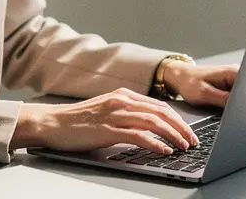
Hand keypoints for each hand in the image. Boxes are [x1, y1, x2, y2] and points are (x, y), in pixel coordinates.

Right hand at [9, 88, 198, 153]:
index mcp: (124, 95)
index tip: (188, 131)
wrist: (52, 123)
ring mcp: (115, 114)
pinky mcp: (108, 130)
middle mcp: (122, 101)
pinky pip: (138, 135)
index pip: (159, 105)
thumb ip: (126, 113)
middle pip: (162, 112)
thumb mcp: (106, 109)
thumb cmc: (78, 120)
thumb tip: (150, 125)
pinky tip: (164, 150)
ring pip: (154, 122)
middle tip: (192, 140)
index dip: (177, 119)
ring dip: (173, 135)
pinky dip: (155, 143)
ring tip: (183, 146)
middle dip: (181, 127)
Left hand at [163, 62, 238, 107]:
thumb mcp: (205, 93)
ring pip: (241, 97)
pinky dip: (229, 104)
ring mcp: (234, 80)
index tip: (236, 110)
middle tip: (222, 107)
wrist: (181, 77)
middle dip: (239, 104)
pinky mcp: (231, 86)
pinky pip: (235, 97)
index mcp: (233, 72)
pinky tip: (219, 103)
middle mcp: (236, 74)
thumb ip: (224, 99)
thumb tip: (240, 107)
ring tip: (217, 102)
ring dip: (234, 104)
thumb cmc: (189, 82)